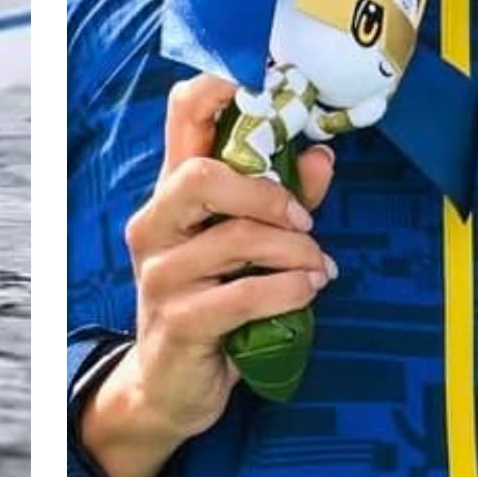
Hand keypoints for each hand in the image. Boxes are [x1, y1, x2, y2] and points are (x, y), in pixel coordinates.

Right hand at [80, 72, 339, 476]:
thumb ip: (283, 197)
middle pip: (200, 176)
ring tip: (318, 267)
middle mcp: (157, 224)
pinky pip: (244, 295)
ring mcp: (161, 274)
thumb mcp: (249, 247)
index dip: (219, 89)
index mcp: (172, 193)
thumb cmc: (214, 303)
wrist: (171, 387)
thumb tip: (320, 154)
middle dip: (267, 192)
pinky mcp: (178, 321)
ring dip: (294, 251)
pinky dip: (289, 290)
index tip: (265, 90)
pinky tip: (309, 291)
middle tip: (304, 217)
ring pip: (235, 239)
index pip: (181, 116)